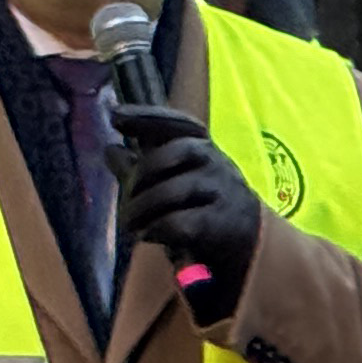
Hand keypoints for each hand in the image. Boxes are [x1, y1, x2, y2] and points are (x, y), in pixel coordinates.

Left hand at [109, 102, 264, 292]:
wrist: (251, 245)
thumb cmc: (205, 208)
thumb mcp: (174, 182)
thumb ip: (142, 168)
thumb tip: (110, 149)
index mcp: (204, 149)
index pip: (179, 124)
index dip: (147, 117)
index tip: (115, 116)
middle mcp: (218, 164)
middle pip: (177, 152)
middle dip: (142, 172)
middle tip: (125, 197)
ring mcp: (223, 193)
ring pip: (176, 190)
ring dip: (143, 207)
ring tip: (130, 224)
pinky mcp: (222, 226)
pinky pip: (181, 222)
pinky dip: (158, 228)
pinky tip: (149, 235)